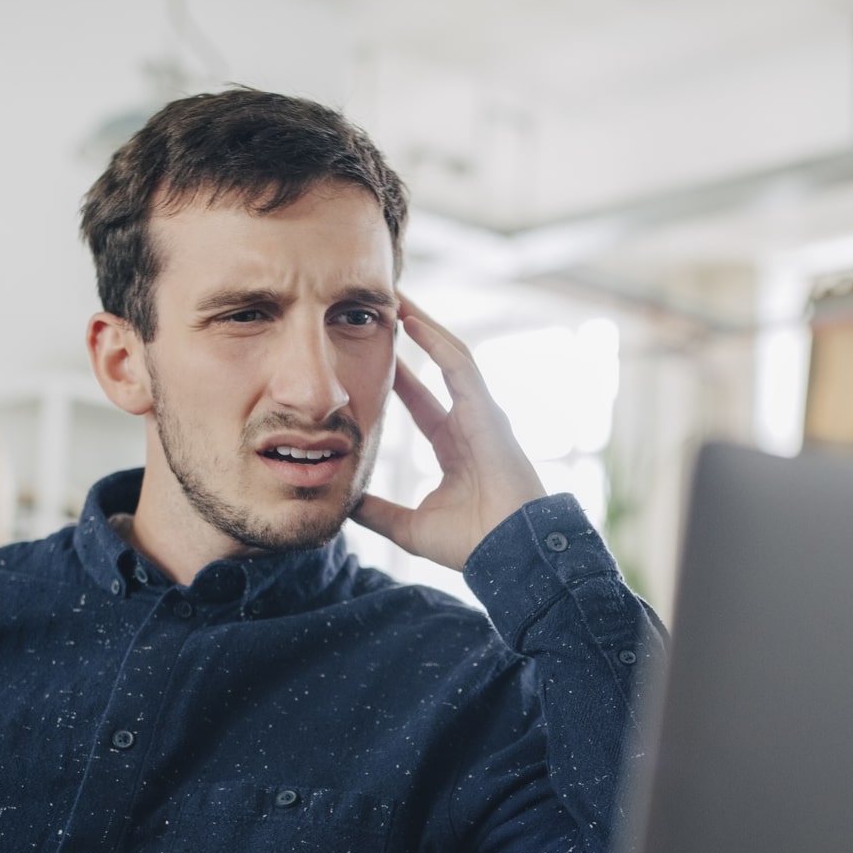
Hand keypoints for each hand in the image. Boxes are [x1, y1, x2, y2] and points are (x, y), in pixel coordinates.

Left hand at [351, 297, 547, 571]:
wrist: (509, 554)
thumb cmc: (471, 544)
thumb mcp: (409, 527)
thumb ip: (377, 512)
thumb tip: (343, 506)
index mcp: (453, 447)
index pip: (420, 400)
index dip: (398, 375)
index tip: (371, 351)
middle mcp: (469, 424)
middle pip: (437, 367)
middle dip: (413, 336)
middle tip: (384, 307)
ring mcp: (482, 415)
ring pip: (452, 356)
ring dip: (425, 325)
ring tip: (397, 298)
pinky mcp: (489, 412)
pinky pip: (461, 367)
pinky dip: (438, 342)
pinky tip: (414, 321)